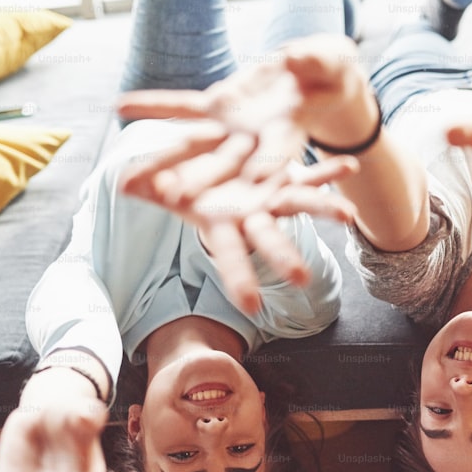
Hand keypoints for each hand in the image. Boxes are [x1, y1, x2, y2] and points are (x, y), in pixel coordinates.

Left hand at [117, 34, 375, 173]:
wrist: (313, 75)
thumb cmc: (330, 71)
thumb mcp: (330, 63)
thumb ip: (315, 60)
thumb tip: (294, 57)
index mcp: (288, 132)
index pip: (278, 153)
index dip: (268, 165)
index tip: (256, 181)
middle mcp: (255, 138)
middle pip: (226, 163)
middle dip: (200, 180)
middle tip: (173, 196)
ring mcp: (233, 125)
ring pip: (194, 144)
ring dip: (162, 160)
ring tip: (127, 177)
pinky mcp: (218, 106)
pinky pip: (181, 107)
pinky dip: (153, 106)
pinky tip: (121, 106)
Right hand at [120, 122, 358, 314]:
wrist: (212, 164)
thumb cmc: (182, 179)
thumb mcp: (160, 178)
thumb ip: (145, 180)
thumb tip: (121, 182)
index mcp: (221, 223)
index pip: (229, 257)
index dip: (239, 279)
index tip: (250, 306)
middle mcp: (250, 217)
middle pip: (269, 241)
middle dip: (285, 258)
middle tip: (303, 280)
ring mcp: (271, 198)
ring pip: (299, 206)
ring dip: (323, 210)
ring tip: (348, 215)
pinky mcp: (285, 178)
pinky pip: (310, 174)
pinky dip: (328, 169)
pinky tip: (351, 165)